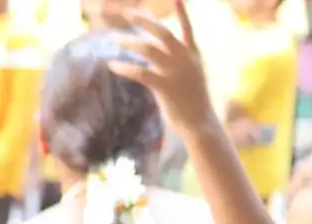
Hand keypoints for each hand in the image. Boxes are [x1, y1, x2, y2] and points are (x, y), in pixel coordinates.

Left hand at [106, 2, 214, 135]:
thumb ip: (173, 62)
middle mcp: (185, 59)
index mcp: (193, 55)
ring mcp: (176, 72)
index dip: (181, 12)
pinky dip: (124, 68)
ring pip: (148, 49)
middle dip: (143, 21)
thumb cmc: (191, 102)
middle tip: (126, 13)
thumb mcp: (188, 76)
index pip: (187, 28)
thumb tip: (152, 55)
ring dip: (128, 42)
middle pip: (162, 32)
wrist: (200, 123)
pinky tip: (111, 65)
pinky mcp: (165, 87)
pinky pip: (140, 73)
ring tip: (111, 39)